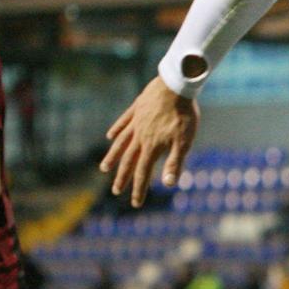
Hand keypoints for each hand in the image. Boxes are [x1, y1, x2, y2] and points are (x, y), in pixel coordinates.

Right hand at [102, 77, 200, 207]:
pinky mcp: (136, 109)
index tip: (135, 204)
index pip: (143, 172)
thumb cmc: (184, 114)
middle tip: (116, 191)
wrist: (176, 85)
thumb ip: (175, 162)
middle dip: (123, 178)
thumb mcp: (184, 141)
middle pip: (128, 160)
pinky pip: (123, 123)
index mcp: (152, 146)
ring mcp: (136, 122)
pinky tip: (110, 136)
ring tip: (104, 168)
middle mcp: (140, 136)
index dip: (139, 189)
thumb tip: (168, 184)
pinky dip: (116, 131)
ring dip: (113, 157)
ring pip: (121, 143)